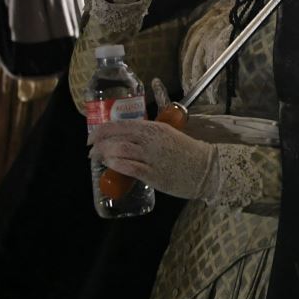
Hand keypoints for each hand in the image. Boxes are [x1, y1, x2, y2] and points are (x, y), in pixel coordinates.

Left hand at [88, 118, 218, 199]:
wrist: (207, 167)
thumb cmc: (188, 151)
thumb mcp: (168, 134)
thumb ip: (149, 132)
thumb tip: (129, 135)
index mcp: (154, 127)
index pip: (121, 124)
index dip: (102, 130)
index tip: (92, 137)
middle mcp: (150, 139)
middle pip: (115, 137)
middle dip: (98, 143)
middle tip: (91, 150)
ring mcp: (151, 156)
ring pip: (118, 150)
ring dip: (103, 154)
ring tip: (98, 159)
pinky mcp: (153, 174)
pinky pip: (128, 167)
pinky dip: (115, 164)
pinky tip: (109, 165)